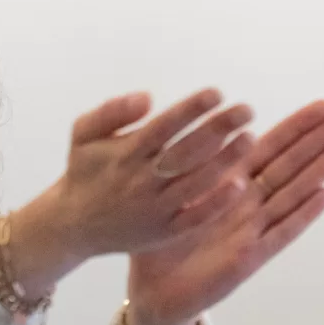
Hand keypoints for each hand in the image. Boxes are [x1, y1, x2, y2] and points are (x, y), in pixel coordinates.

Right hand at [11, 89, 257, 285]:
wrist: (74, 225)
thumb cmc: (86, 170)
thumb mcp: (83, 134)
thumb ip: (111, 111)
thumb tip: (147, 97)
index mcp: (125, 153)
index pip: (163, 127)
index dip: (191, 109)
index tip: (217, 93)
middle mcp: (142, 180)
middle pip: (186, 152)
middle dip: (218, 129)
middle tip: (247, 110)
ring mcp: (155, 208)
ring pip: (195, 183)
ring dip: (225, 161)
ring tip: (250, 138)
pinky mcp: (165, 231)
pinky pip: (195, 218)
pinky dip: (216, 203)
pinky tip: (240, 184)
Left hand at [126, 101, 323, 324]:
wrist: (154, 293)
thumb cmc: (159, 244)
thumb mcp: (168, 196)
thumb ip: (187, 163)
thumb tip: (206, 121)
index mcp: (227, 183)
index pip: (270, 147)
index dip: (298, 126)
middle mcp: (247, 203)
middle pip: (291, 165)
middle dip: (320, 140)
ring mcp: (253, 230)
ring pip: (293, 193)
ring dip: (321, 169)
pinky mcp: (250, 257)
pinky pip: (281, 232)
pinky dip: (304, 214)